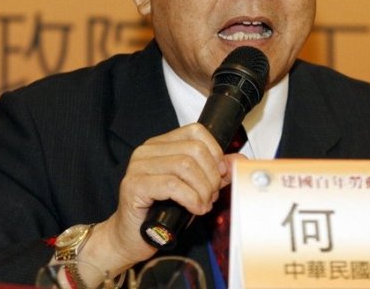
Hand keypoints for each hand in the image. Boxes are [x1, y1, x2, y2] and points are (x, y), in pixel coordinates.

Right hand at [78, 123, 227, 276]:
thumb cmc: (162, 211)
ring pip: (186, 166)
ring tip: (204, 204)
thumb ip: (215, 172)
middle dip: (211, 176)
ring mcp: (138, 166)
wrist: (131, 237)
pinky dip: (191, 198)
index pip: (196, 132)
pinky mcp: (134, 185)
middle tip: (211, 196)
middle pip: (194, 150)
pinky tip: (195, 209)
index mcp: (162, 144)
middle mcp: (148, 150)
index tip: (219, 174)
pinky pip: (172, 185)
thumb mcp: (195, 187)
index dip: (214, 152)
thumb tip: (238, 160)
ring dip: (203, 189)